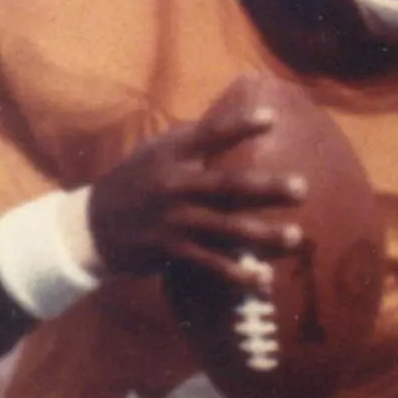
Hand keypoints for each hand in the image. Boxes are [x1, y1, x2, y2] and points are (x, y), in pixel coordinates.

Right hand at [85, 80, 307, 283]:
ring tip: (295, 237)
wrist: (94, 224)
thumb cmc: (137, 181)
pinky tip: (265, 280)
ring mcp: (173, 219)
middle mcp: (174, 184)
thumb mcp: (157, 152)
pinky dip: (239, 273)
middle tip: (303, 189)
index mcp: (173, 154)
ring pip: (226, 228)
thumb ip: (192, 139)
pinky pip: (212, 263)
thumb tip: (231, 117)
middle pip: (228, 185)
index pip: (210, 134)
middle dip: (268, 188)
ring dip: (264, 234)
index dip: (240, 125)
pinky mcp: (171, 250)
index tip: (272, 119)